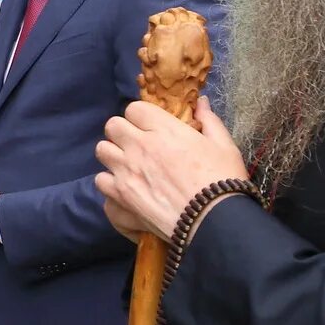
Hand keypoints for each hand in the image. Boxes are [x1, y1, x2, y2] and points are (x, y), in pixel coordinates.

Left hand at [92, 97, 246, 240]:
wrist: (214, 222)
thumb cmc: (223, 181)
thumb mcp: (224, 146)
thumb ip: (209, 120)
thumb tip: (200, 102)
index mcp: (164, 129)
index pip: (134, 108)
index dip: (141, 117)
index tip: (150, 127)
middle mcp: (140, 145)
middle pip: (112, 125)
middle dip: (123, 132)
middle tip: (137, 144)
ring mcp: (127, 170)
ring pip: (102, 150)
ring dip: (113, 154)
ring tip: (128, 165)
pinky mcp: (121, 195)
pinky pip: (100, 180)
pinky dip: (110, 182)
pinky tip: (125, 187)